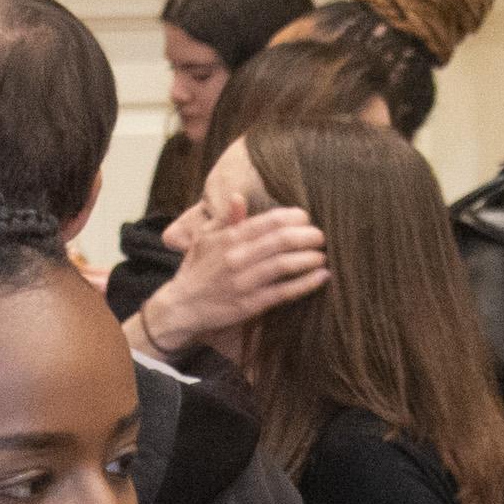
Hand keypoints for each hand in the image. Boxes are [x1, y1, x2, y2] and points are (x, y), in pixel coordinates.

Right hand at [136, 197, 327, 361]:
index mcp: (228, 238)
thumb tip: (238, 196)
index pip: (267, 221)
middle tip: (321, 236)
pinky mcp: (250, 304)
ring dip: (309, 258)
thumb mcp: (204, 239)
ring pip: (284, 264)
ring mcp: (244, 282)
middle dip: (306, 236)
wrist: (181, 307)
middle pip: (281, 240)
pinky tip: (321, 276)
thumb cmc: (197, 270)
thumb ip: (225, 219)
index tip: (306, 218)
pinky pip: (283, 292)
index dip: (292, 217)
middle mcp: (237, 257)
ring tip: (322, 255)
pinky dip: (305, 283)